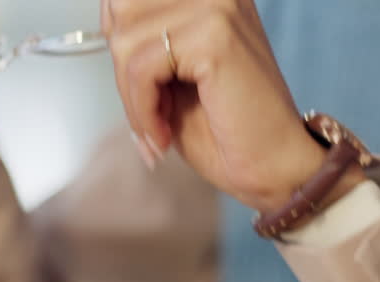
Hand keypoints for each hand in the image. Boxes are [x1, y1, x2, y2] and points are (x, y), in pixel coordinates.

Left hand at [102, 0, 361, 213]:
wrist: (271, 167)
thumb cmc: (226, 128)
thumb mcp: (168, 74)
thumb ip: (140, 39)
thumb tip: (107, 23)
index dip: (119, 38)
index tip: (137, 82)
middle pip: (121, 7)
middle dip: (122, 68)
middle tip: (148, 109)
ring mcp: (217, 5)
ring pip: (125, 38)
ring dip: (133, 95)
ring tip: (159, 123)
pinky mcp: (215, 35)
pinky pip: (141, 66)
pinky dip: (142, 109)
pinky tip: (164, 131)